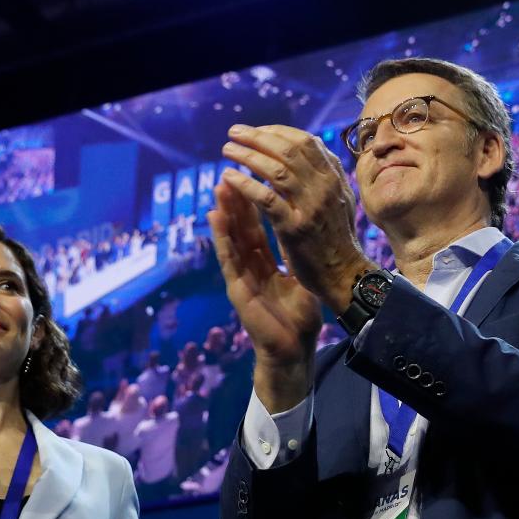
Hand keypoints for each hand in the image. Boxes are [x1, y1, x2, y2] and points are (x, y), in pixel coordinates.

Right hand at [208, 177, 320, 368]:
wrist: (293, 349)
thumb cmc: (298, 317)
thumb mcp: (299, 275)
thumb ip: (295, 251)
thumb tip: (304, 225)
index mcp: (265, 261)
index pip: (258, 224)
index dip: (254, 200)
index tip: (253, 174)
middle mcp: (250, 265)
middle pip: (241, 226)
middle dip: (237, 198)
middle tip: (232, 169)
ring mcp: (241, 276)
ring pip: (231, 238)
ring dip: (225, 212)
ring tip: (219, 185)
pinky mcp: (237, 289)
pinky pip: (228, 258)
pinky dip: (221, 237)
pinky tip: (214, 218)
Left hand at [220, 124, 372, 312]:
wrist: (344, 272)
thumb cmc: (338, 236)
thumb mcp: (340, 197)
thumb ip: (325, 172)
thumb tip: (308, 145)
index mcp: (333, 177)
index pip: (304, 141)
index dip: (277, 131)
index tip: (256, 131)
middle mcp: (324, 187)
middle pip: (287, 150)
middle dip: (257, 137)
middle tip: (234, 132)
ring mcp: (310, 207)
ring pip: (275, 170)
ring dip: (247, 156)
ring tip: (227, 150)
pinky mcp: (294, 228)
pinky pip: (266, 199)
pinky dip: (245, 184)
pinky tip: (229, 177)